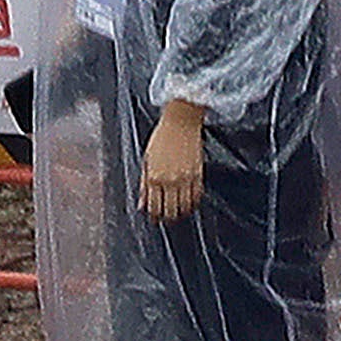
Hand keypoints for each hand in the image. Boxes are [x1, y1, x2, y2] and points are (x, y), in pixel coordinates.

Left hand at [142, 94, 209, 222]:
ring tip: (178, 214)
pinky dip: (193, 203)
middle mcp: (170, 180)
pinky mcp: (198, 174)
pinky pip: (196, 196)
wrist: (181, 121)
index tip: (155, 218)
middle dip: (167, 218)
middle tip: (167, 219)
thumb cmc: (162, 136)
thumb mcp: (147, 160)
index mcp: (154, 177)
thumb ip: (144, 184)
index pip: (154, 207)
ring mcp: (185, 178)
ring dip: (181, 213)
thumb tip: (141, 204)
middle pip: (170, 210)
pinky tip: (189, 203)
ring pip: (184, 207)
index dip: (154, 216)